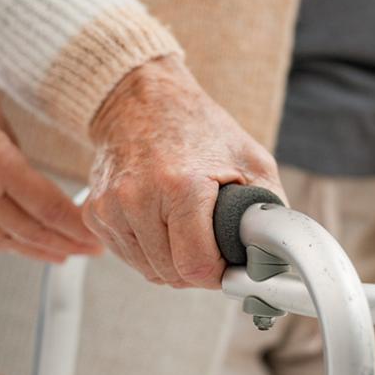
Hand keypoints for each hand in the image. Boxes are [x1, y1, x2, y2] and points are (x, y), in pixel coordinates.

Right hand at [0, 54, 101, 262]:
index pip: (49, 206)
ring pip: (4, 239)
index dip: (76, 225)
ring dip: (37, 251)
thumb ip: (11, 142)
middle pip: (31, 231)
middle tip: (94, 250)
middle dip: (67, 243)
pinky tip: (17, 247)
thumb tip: (23, 165)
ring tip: (63, 256)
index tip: (97, 232)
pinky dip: (2, 244)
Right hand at [84, 55, 284, 288]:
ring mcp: (111, 207)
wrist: (143, 99)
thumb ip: (270, 210)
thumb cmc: (198, 127)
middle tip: (209, 240)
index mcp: (181, 186)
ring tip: (184, 225)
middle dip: (197, 267)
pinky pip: (126, 257)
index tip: (227, 264)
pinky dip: (147, 249)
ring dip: (171, 260)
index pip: (196, 267)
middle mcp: (139, 198)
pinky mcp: (94, 212)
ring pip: (148, 271)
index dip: (218, 274)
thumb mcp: (251, 160)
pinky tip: (159, 221)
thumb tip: (280, 254)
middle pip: (172, 274)